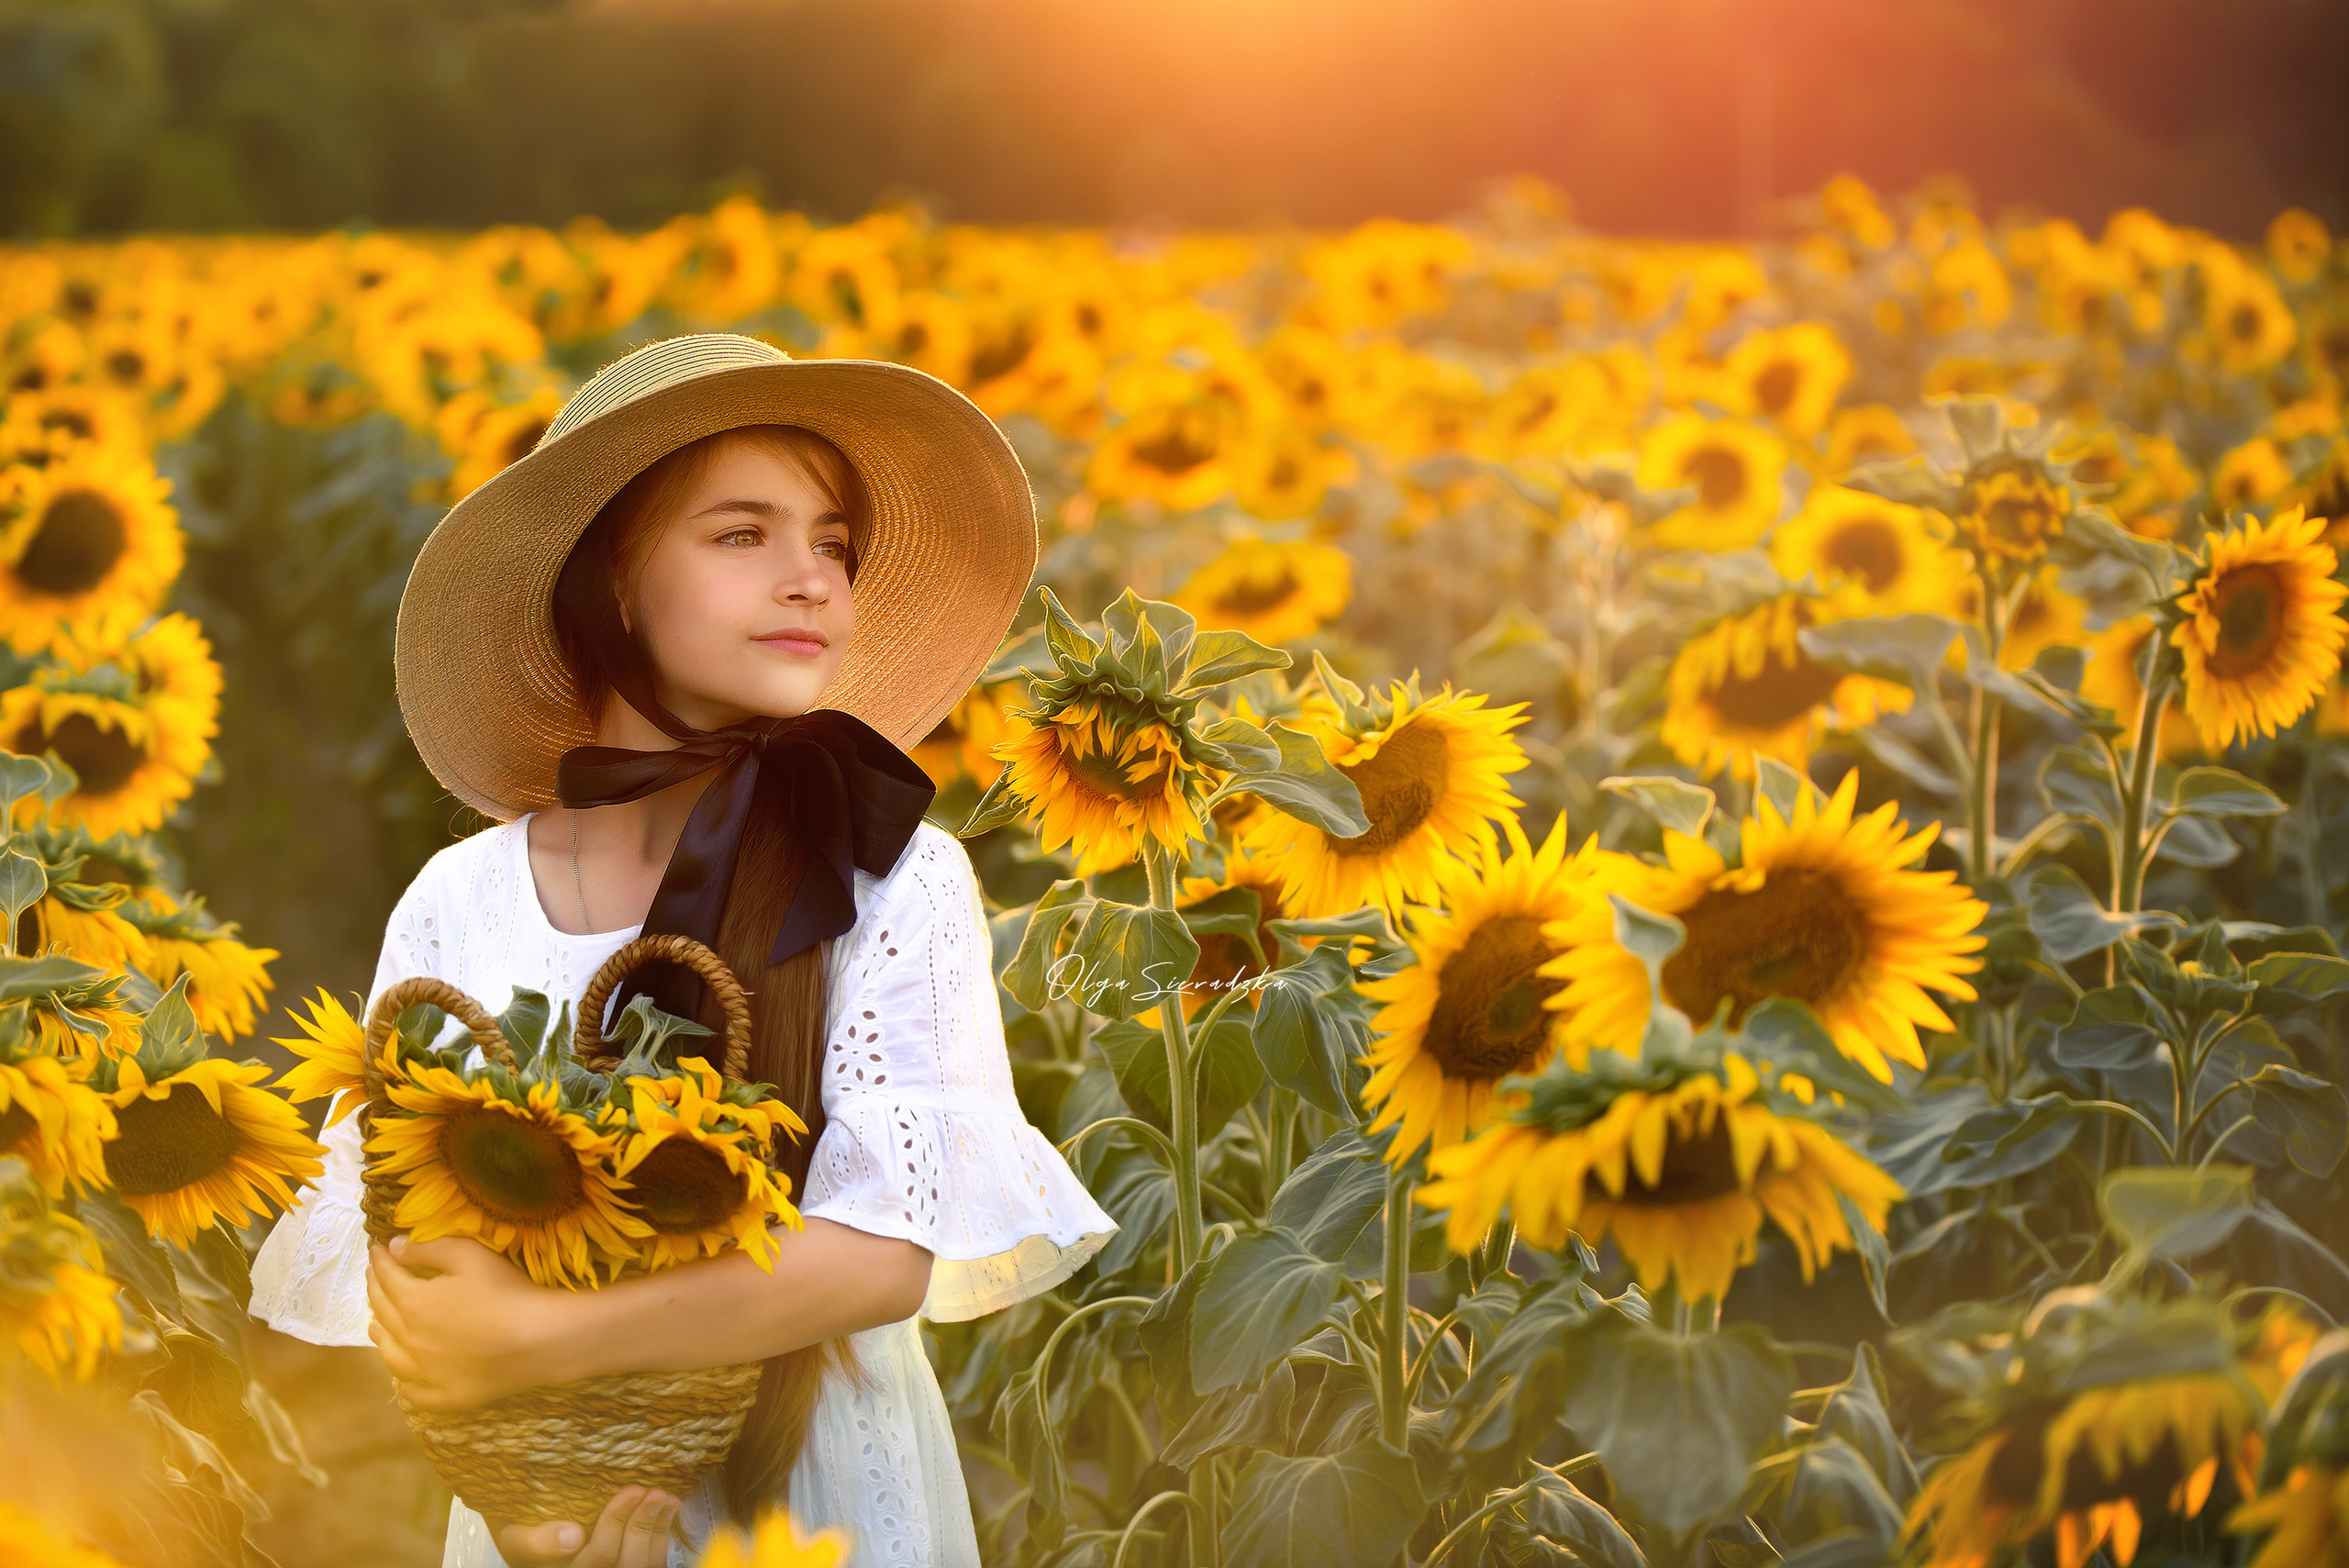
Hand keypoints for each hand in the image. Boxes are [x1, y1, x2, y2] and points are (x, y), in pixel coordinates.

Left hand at [367, 1234, 574, 1411]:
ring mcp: (427, 1374)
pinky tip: (404, 1381)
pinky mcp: (448, 1396)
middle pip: (383, 1313)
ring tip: (375, 1325)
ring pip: (391, 1356)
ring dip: (380, 1336)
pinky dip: (405, 1385)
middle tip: (374, 1276)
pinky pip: (417, 1394)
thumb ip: (428, 1249)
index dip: (381, 1260)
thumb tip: (394, 1247)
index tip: (378, 1248)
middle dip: (375, 1289)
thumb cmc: (506, 1291)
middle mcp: (411, 1341)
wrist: (539, 1339)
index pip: (387, 1277)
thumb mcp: (469, 1256)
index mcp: (414, 1304)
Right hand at [490, 1488, 681, 1567]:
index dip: (617, 1524)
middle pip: (628, 1564)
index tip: (633, 1490)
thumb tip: (571, 1535)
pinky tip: (666, 1510)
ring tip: (667, 1498)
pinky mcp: (625, 1567)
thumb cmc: (522, 1533)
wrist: (531, 1544)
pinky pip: (652, 1563)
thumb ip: (534, 1540)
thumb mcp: (515, 1537)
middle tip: (655, 1491)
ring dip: (658, 1530)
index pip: (598, 1557)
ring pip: (644, 1565)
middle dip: (644, 1526)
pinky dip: (661, 1536)